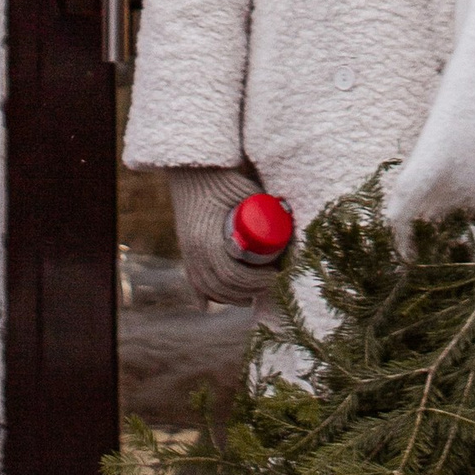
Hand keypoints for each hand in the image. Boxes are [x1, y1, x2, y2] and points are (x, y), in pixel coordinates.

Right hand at [169, 165, 269, 308]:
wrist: (190, 168)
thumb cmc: (222, 177)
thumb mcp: (246, 191)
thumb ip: (265, 206)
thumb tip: (290, 219)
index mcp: (206, 239)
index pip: (233, 274)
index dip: (256, 282)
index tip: (276, 277)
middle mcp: (193, 250)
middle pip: (222, 285)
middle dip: (247, 291)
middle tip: (270, 286)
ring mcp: (186, 250)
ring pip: (206, 286)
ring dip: (228, 297)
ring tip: (249, 297)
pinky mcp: (184, 247)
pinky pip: (191, 279)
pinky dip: (201, 294)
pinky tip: (207, 306)